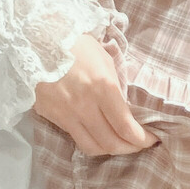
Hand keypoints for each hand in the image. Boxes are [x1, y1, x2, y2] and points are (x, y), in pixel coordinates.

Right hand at [31, 32, 158, 155]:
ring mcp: (65, 114)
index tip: (152, 139)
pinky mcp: (50, 115)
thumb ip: (115, 88)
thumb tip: (125, 111)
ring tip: (120, 144)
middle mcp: (84, 106)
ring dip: (110, 150)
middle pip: (111, 143)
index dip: (142, 139)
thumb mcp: (105, 61)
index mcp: (102, 88)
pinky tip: (98, 135)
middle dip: (130, 148)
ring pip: (92, 147)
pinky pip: (74, 137)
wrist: (37, 38)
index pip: (126, 127)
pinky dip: (90, 141)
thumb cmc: (77, 44)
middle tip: (139, 145)